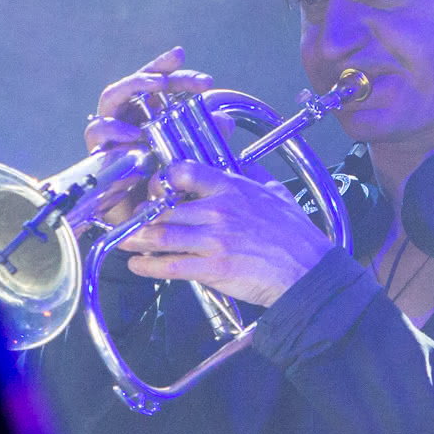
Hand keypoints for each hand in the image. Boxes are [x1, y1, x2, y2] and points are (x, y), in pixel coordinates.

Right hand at [83, 46, 213, 225]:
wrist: (143, 225)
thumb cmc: (163, 188)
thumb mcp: (192, 160)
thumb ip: (207, 138)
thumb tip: (224, 120)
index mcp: (148, 114)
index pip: (157, 83)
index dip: (175, 71)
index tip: (201, 77)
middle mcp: (128, 119)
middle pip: (135, 83)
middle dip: (155, 73)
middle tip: (173, 77)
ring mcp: (111, 134)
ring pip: (111, 97)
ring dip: (133, 87)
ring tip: (156, 88)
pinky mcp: (98, 151)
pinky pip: (98, 132)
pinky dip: (115, 129)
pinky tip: (135, 135)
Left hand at [119, 160, 334, 306]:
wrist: (308, 271)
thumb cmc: (295, 235)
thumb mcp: (275, 193)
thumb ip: (253, 175)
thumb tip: (242, 162)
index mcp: (231, 188)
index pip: (184, 171)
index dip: (163, 178)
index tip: (156, 187)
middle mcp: (218, 211)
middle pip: (164, 206)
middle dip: (142, 214)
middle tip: (131, 218)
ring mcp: (213, 240)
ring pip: (161, 235)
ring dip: (136, 239)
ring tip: (125, 240)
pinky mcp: (212, 268)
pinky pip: (170, 266)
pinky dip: (148, 266)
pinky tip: (138, 264)